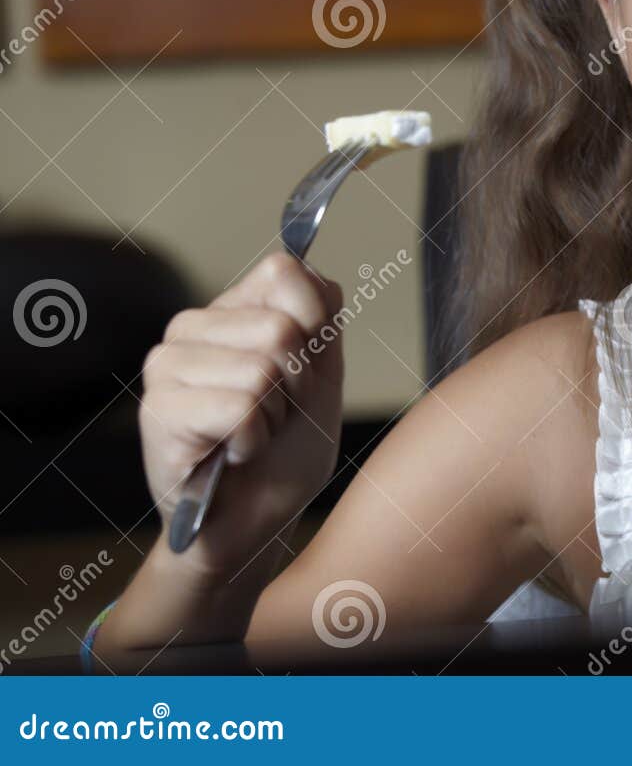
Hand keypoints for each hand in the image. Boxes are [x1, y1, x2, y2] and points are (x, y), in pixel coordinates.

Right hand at [138, 251, 345, 580]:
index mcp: (231, 310)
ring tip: (250, 436)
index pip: (284, 271)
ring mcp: (166, 367)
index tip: (302, 372)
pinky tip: (231, 454)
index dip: (314, 327)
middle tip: (273, 416)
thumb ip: (319, 319)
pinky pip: (240, 408)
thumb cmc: (286, 452)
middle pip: (280, 326)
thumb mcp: (322, 377)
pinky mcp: (157, 411)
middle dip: (298, 383)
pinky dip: (253, 440)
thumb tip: (299, 260)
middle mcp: (190, 329)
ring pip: (261, 369)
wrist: (255, 522)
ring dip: (274, 417)